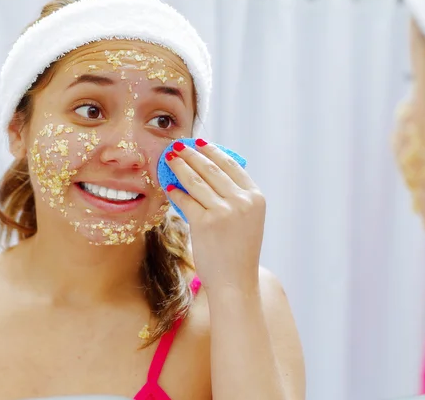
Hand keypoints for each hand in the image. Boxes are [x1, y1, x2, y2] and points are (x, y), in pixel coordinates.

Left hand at [165, 139, 265, 292]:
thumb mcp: (246, 219)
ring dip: (180, 166)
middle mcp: (242, 201)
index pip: (232, 165)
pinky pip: (186, 200)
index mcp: (255, 197)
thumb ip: (234, 196)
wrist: (235, 282)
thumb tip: (206, 172)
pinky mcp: (205, 223)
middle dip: (192, 154)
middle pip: (211, 168)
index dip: (213, 151)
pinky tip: (168, 186)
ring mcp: (224, 211)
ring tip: (169, 158)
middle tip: (178, 146)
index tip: (200, 143)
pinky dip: (175, 191)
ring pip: (196, 180)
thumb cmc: (238, 251)